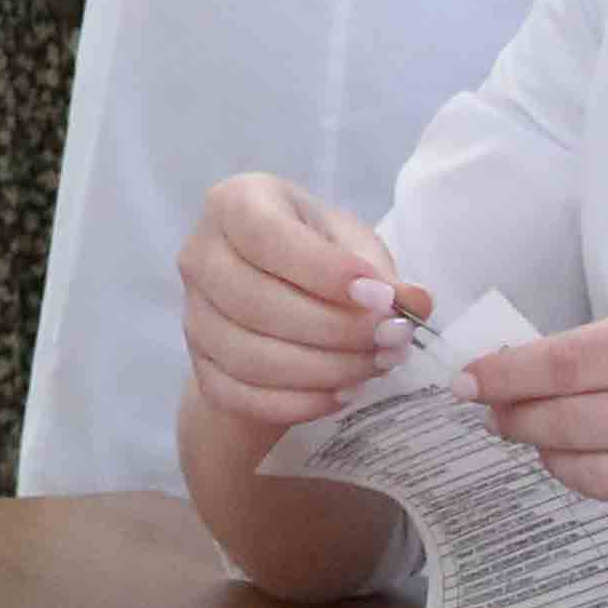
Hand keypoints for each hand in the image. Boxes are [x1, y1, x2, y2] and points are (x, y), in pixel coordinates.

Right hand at [178, 173, 433, 430]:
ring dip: (323, 370)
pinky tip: (342, 395)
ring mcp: (192, 315)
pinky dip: (299, 403)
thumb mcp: (353, 245)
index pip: (267, 237)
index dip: (324, 272)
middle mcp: (200, 256)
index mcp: (234, 204)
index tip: (380, 297)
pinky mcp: (200, 367)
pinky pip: (242, 396)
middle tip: (391, 340)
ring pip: (249, 357)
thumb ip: (381, 271)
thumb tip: (414, 302)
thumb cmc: (318, 255)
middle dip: (334, 330)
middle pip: (255, 303)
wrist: (277, 296)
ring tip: (375, 366)